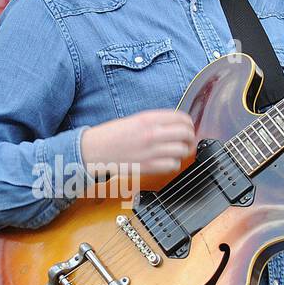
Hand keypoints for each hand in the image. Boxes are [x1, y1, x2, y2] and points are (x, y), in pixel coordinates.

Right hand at [81, 109, 195, 177]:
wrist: (93, 151)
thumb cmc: (111, 135)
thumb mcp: (134, 120)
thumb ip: (155, 121)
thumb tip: (175, 125)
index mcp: (148, 118)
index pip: (181, 118)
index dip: (189, 123)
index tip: (188, 127)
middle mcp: (152, 134)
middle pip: (186, 134)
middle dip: (190, 138)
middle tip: (187, 140)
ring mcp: (151, 151)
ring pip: (182, 151)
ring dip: (182, 152)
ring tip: (177, 152)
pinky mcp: (148, 166)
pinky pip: (172, 165)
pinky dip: (173, 164)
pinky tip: (167, 161)